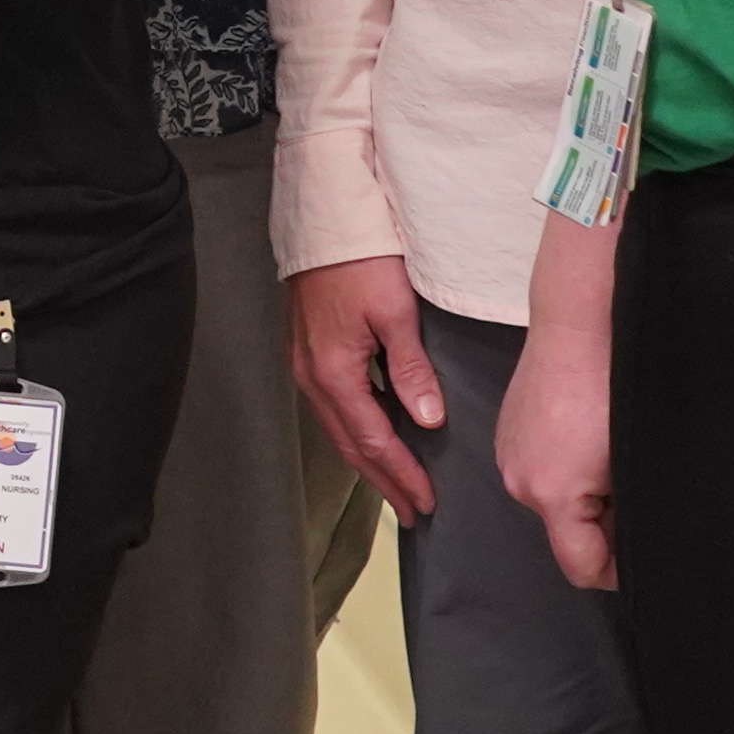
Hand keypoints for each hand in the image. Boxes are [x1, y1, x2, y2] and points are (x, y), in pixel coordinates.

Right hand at [288, 254, 446, 524]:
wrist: (322, 222)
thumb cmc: (360, 260)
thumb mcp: (395, 314)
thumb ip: (411, 370)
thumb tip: (428, 421)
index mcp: (333, 373)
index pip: (372, 440)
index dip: (401, 474)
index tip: (426, 502)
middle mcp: (311, 377)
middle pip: (349, 444)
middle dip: (383, 480)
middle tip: (413, 511)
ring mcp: (305, 365)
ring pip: (338, 429)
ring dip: (368, 460)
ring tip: (396, 485)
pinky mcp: (308, 352)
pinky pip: (333, 408)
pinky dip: (356, 432)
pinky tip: (375, 436)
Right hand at [498, 309, 617, 592]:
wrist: (581, 326)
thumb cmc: (614, 390)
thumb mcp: (634, 467)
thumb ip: (631, 518)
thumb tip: (638, 542)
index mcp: (549, 496)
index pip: (582, 569)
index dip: (621, 573)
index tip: (649, 555)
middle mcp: (517, 482)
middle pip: (567, 535)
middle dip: (604, 528)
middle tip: (638, 493)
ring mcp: (507, 454)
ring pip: (555, 502)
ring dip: (586, 497)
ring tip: (614, 459)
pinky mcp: (508, 432)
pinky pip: (541, 472)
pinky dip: (567, 469)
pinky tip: (588, 438)